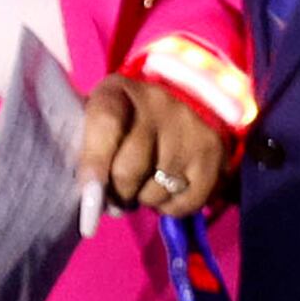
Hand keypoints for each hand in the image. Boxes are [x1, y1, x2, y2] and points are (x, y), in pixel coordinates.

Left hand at [72, 72, 230, 232]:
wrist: (184, 100)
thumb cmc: (125, 120)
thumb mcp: (97, 120)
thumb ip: (87, 152)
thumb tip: (90, 204)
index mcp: (118, 92)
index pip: (105, 125)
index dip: (94, 165)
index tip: (88, 199)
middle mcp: (158, 105)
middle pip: (129, 170)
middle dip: (116, 194)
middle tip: (115, 195)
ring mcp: (189, 129)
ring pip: (155, 192)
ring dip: (143, 200)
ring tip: (143, 185)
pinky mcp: (213, 153)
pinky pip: (185, 203)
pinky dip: (170, 207)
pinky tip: (165, 191)